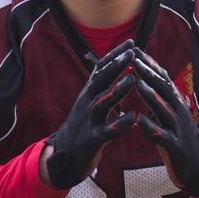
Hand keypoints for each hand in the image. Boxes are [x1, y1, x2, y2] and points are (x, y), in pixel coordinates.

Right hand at [43, 41, 136, 188]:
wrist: (65, 155)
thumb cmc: (85, 125)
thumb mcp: (92, 101)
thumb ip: (104, 85)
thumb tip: (115, 62)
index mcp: (90, 92)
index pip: (102, 69)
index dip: (115, 55)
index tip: (130, 42)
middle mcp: (87, 102)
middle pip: (101, 80)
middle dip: (116, 66)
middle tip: (131, 53)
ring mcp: (88, 120)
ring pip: (103, 103)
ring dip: (118, 91)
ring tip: (132, 80)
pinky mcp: (92, 139)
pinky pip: (106, 130)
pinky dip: (119, 124)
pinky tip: (131, 119)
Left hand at [133, 49, 198, 196]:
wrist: (198, 165)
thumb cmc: (179, 137)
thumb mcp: (170, 114)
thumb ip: (162, 98)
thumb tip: (151, 80)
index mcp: (175, 102)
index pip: (162, 79)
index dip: (149, 64)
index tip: (135, 51)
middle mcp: (178, 111)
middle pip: (164, 88)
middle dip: (148, 73)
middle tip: (133, 60)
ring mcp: (178, 127)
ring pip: (164, 109)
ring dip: (151, 96)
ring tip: (138, 84)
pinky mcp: (175, 145)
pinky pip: (163, 136)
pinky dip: (152, 128)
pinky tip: (141, 122)